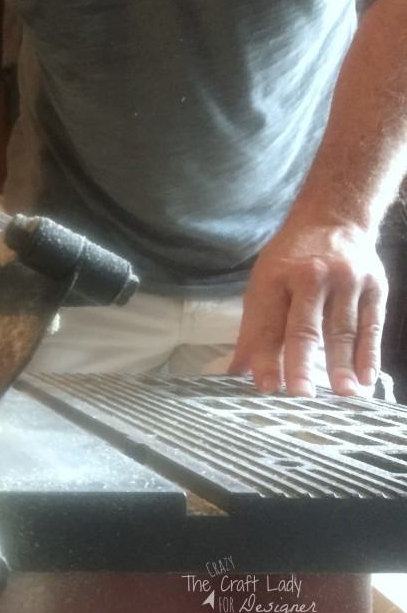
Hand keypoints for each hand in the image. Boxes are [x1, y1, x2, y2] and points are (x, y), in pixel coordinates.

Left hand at [230, 222, 387, 396]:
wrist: (334, 218)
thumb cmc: (290, 259)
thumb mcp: (263, 284)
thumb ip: (253, 329)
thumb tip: (237, 372)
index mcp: (275, 278)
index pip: (267, 324)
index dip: (265, 357)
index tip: (265, 386)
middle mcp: (311, 278)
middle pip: (304, 327)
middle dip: (301, 363)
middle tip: (300, 394)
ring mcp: (346, 281)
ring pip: (342, 329)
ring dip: (342, 364)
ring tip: (342, 394)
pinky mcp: (374, 286)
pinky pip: (371, 325)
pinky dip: (370, 353)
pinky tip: (366, 378)